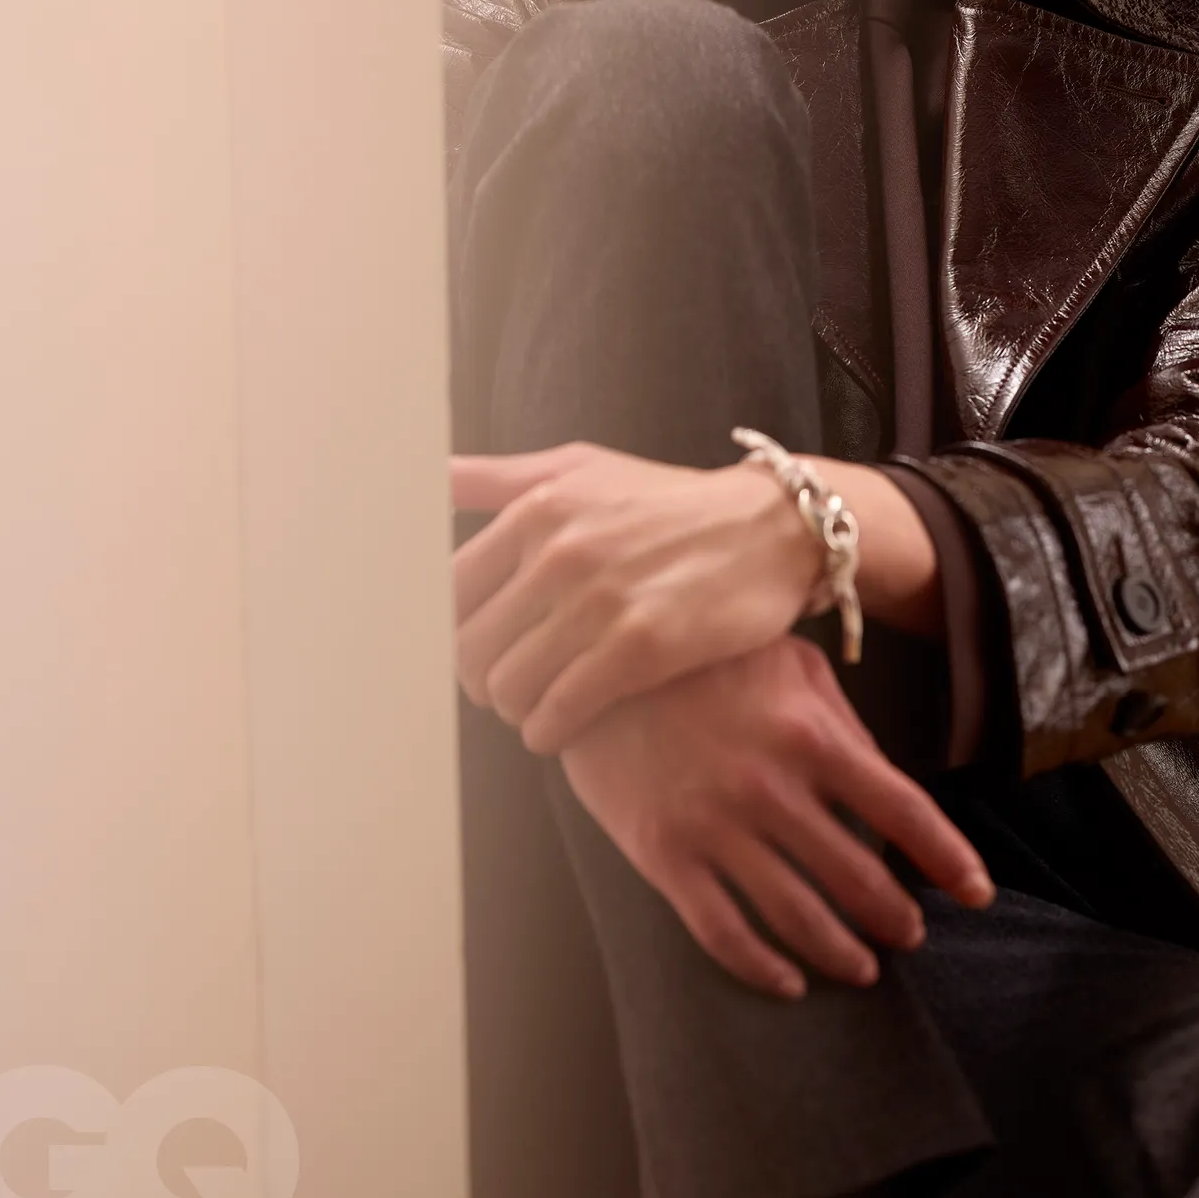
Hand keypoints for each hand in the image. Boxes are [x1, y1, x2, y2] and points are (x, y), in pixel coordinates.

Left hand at [452, 441, 820, 752]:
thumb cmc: (670, 501)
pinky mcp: (640, 647)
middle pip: (470, 645)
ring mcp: (600, 600)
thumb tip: (426, 474)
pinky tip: (559, 728)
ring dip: (513, 709)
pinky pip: (558, 712)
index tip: (474, 647)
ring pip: (508, 686)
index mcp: (538, 507)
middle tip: (503, 687)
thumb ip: (499, 476)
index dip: (451, 631)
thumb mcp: (583, 466)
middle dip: (478, 678)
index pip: (449, 590)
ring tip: (534, 707)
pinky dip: (547, 731)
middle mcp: (561, 551)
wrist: (772, 528)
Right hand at [557, 634, 995, 997]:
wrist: (597, 658)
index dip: (948, 857)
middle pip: (858, 875)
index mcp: (811, 733)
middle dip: (895, 915)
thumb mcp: (790, 665)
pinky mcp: (663, 853)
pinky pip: (722, 931)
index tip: (979, 892)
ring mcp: (714, 824)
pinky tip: (786, 981)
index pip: (903, 809)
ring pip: (797, 915)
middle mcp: (770, 786)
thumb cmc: (707, 655)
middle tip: (910, 934)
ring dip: (841, 951)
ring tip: (862, 967)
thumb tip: (887, 782)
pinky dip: (762, 968)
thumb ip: (842, 722)